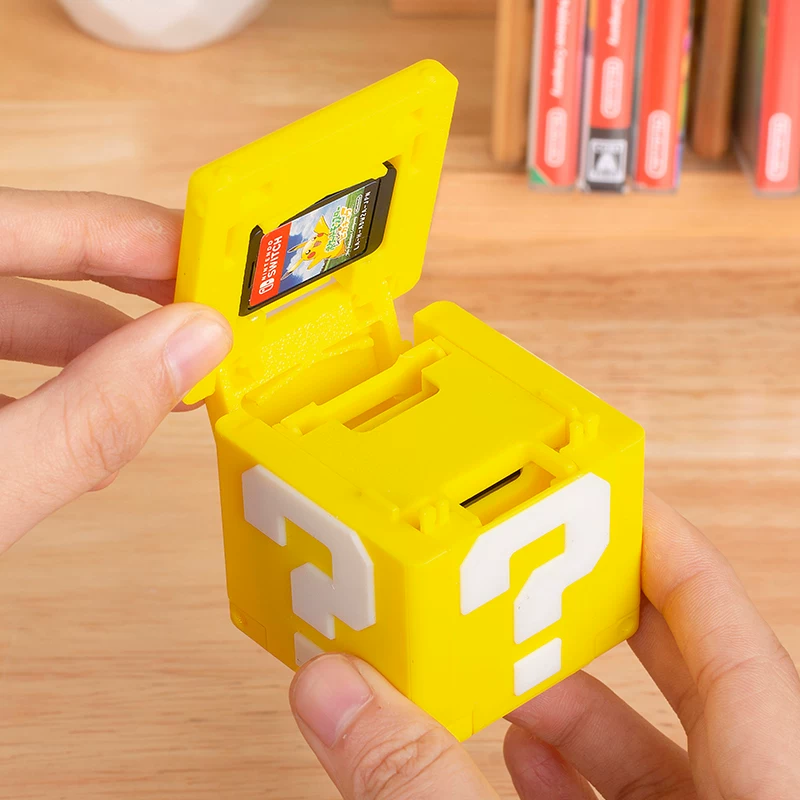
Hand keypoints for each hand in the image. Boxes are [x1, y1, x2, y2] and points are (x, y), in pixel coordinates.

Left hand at [0, 188, 230, 553]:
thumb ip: (87, 418)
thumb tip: (194, 347)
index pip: (38, 223)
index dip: (138, 236)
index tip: (218, 260)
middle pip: (32, 263)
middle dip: (131, 297)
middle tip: (210, 318)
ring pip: (14, 321)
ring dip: (98, 356)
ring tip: (167, 386)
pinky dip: (52, 397)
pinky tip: (89, 438)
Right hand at [289, 492, 799, 798]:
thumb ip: (424, 781)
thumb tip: (339, 694)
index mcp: (769, 782)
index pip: (719, 618)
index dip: (656, 542)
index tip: (599, 492)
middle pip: (688, 671)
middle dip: (591, 610)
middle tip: (526, 558)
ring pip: (649, 746)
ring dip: (565, 697)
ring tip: (493, 660)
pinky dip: (564, 774)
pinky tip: (512, 753)